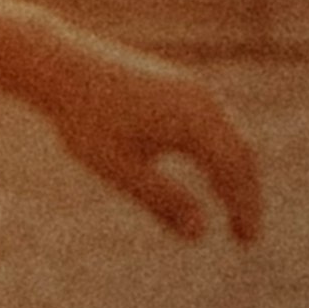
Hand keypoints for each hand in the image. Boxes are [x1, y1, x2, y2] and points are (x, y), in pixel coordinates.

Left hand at [33, 34, 261, 248]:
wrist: (61, 65)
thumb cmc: (86, 120)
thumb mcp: (121, 168)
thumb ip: (162, 200)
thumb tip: (200, 234)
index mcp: (192, 119)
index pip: (234, 169)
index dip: (245, 207)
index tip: (247, 242)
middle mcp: (201, 100)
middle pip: (242, 152)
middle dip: (247, 195)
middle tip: (246, 237)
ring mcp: (193, 89)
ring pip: (231, 136)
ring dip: (237, 175)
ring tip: (234, 214)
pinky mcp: (180, 86)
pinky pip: (216, 125)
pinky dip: (223, 155)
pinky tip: (211, 177)